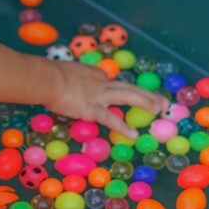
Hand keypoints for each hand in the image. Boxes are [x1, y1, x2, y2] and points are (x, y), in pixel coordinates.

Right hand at [46, 61, 168, 138]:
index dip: (127, 91)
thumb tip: (76, 87)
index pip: (114, 85)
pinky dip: (123, 126)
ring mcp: (98, 96)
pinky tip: (133, 135)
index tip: (136, 96)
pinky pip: (110, 119)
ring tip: (159, 110)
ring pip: (127, 96)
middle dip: (147, 94)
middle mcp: (101, 83)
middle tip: (162, 102)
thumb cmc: (51, 77)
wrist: (46, 79)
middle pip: (129, 88)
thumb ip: (78, 80)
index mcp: (96, 76)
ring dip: (145, 102)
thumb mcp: (69, 73)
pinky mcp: (91, 109)